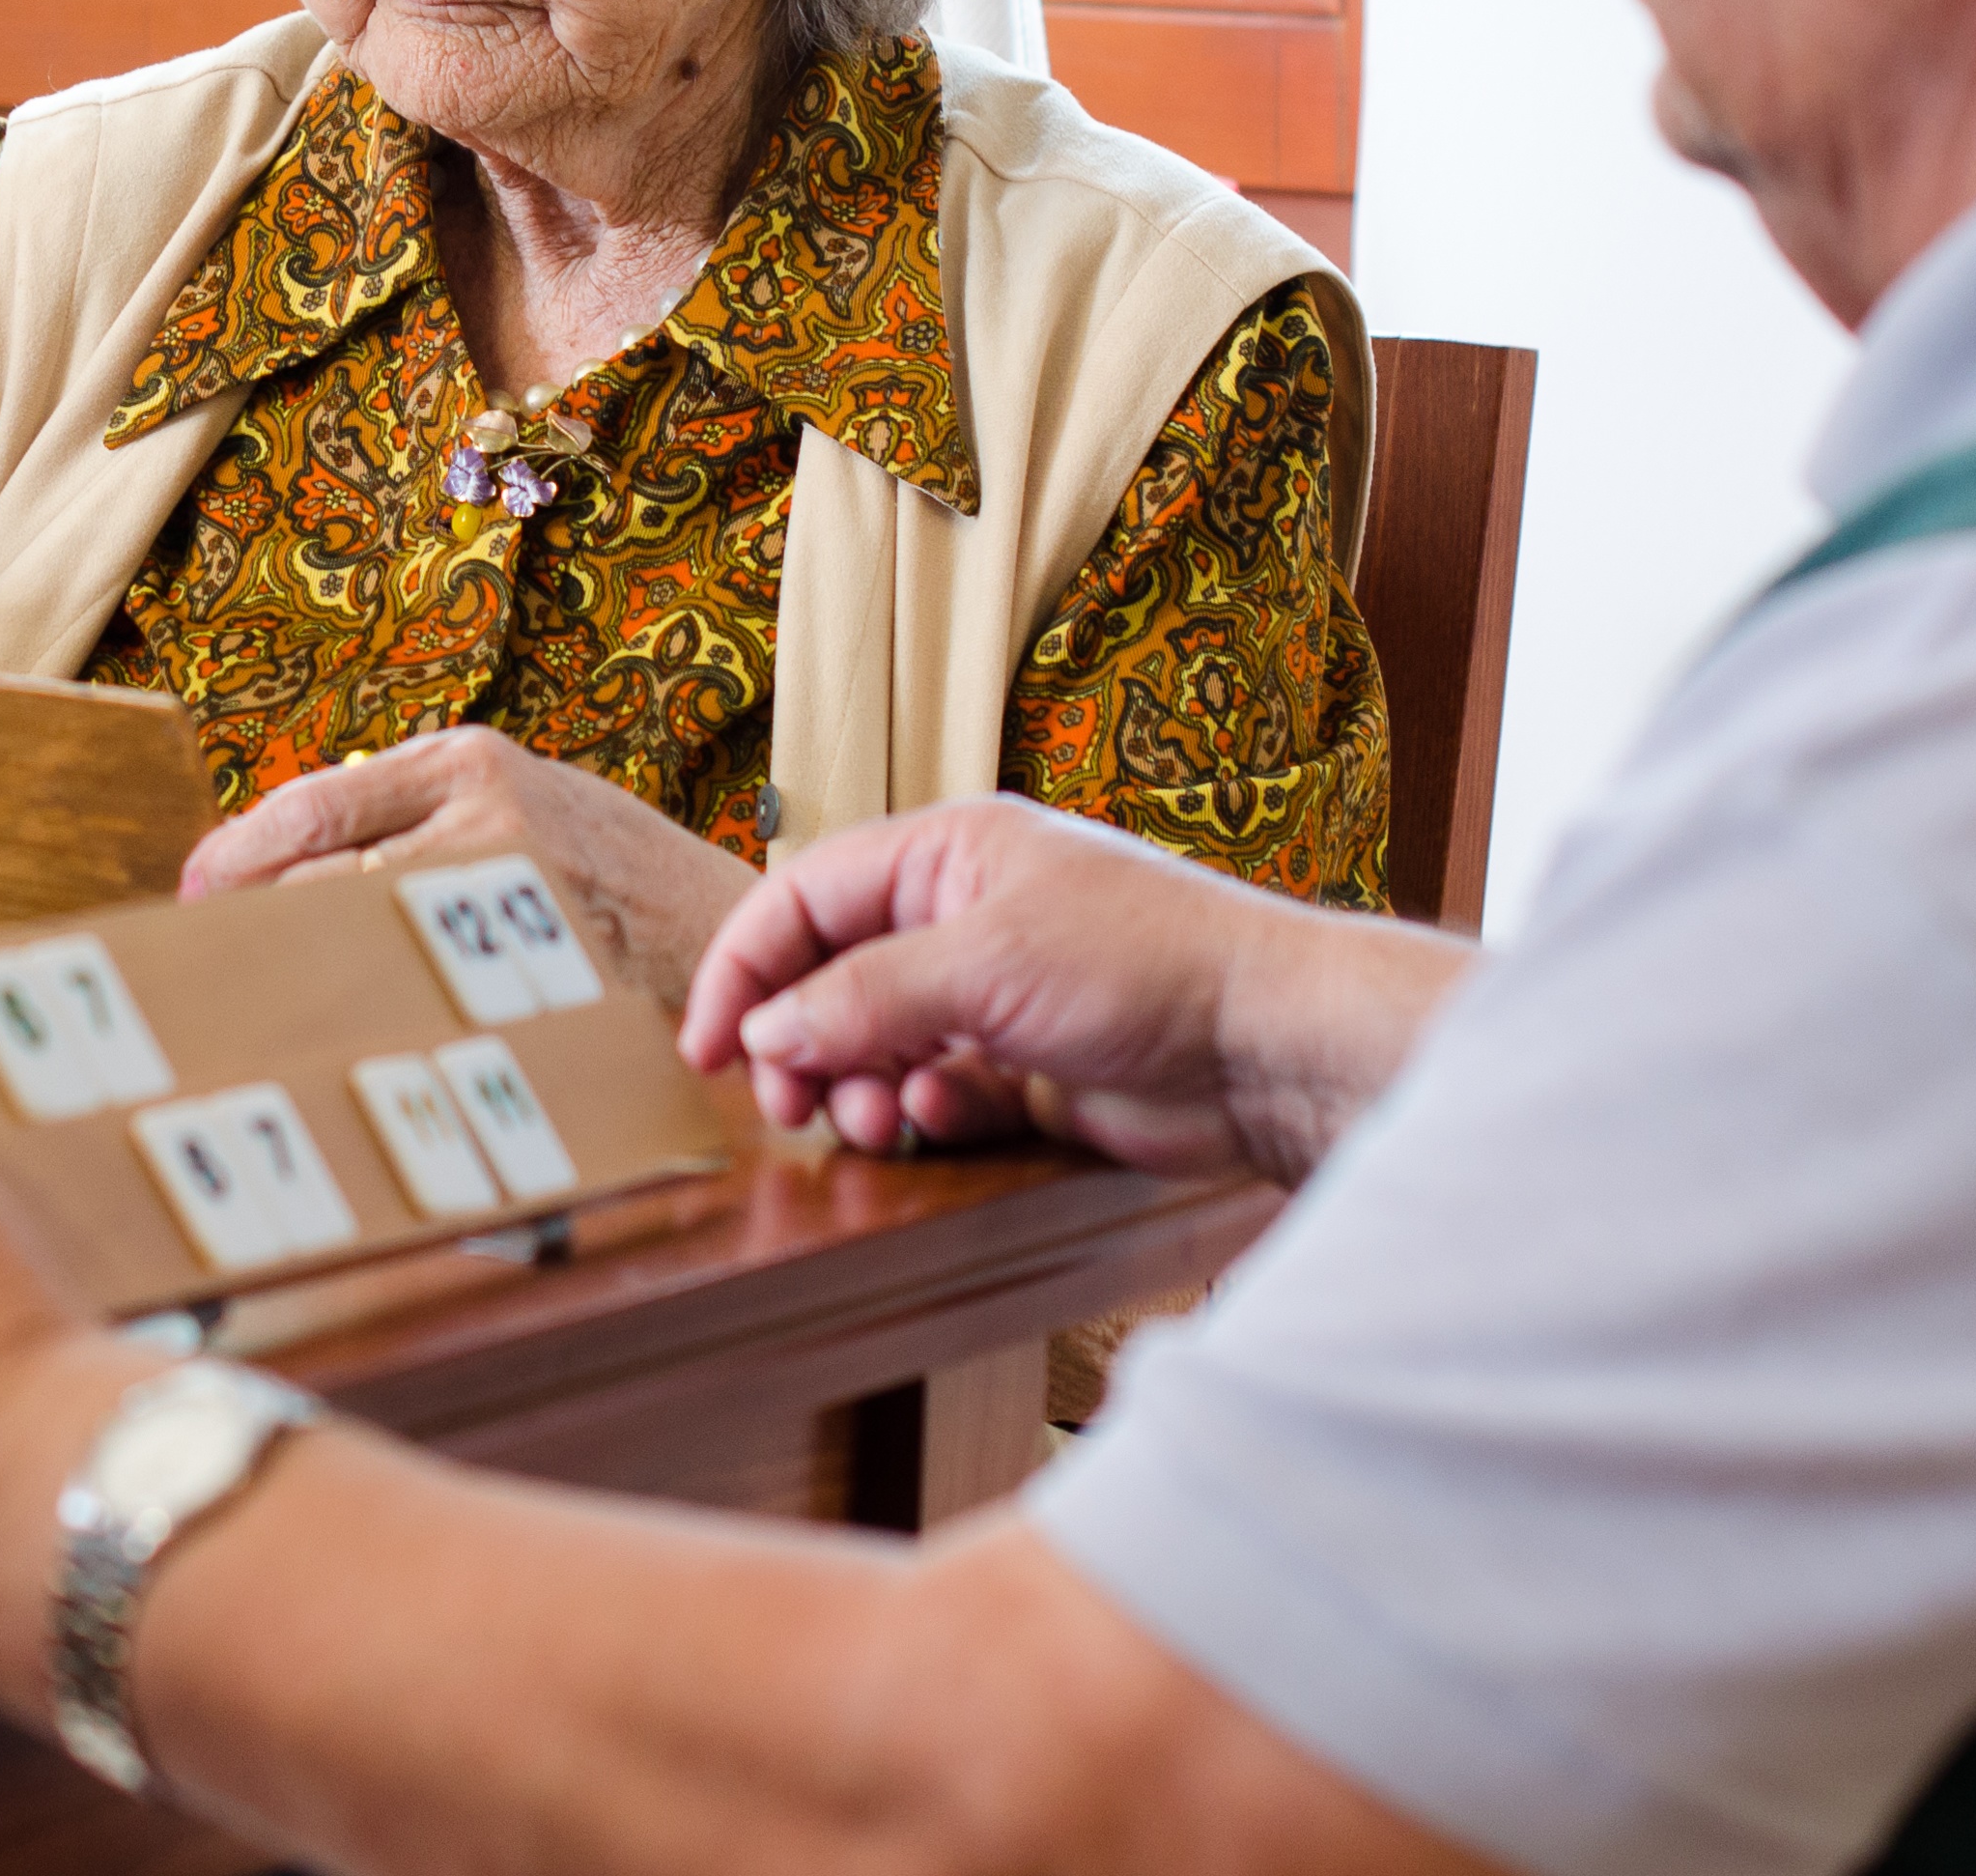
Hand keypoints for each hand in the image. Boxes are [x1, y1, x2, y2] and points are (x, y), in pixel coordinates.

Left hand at [176, 728, 756, 1004]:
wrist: (733, 930)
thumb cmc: (614, 875)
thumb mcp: (523, 799)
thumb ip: (420, 814)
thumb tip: (288, 854)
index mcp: (469, 761)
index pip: (310, 807)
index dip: (234, 858)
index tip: (191, 894)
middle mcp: (482, 814)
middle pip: (314, 873)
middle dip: (246, 921)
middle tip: (201, 962)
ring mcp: (509, 895)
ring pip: (351, 935)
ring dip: (289, 971)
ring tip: (248, 997)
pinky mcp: (531, 969)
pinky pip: (413, 993)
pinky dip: (360, 1012)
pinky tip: (333, 1033)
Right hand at [678, 797, 1449, 1182]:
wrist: (1266, 1045)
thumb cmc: (1149, 962)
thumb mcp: (985, 961)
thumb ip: (864, 996)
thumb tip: (769, 1031)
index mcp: (945, 856)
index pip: (802, 899)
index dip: (744, 968)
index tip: (709, 1046)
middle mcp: (960, 920)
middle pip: (828, 979)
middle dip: (798, 1043)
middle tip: (788, 1103)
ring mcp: (992, 998)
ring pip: (875, 1047)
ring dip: (858, 1087)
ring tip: (877, 1119)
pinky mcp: (1023, 1071)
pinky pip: (933, 1096)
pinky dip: (922, 1114)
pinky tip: (941, 1119)